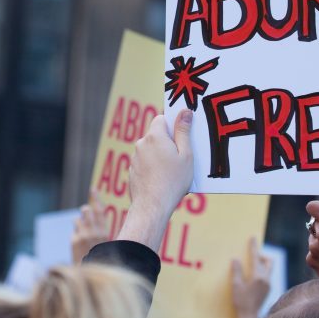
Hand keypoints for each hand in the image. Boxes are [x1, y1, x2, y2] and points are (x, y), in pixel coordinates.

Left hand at [71, 194, 109, 264]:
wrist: (91, 273)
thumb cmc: (98, 257)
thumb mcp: (103, 242)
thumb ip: (97, 228)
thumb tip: (87, 211)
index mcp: (104, 232)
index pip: (100, 210)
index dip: (96, 198)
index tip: (92, 189)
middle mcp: (94, 232)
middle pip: (87, 210)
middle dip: (85, 210)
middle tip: (85, 213)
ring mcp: (83, 235)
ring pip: (78, 219)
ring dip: (79, 224)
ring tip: (84, 236)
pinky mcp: (74, 240)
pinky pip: (74, 232)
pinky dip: (76, 236)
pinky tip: (79, 246)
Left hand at [117, 110, 193, 250]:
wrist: (152, 206)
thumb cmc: (172, 181)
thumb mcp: (185, 155)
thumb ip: (183, 132)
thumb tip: (184, 112)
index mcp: (154, 136)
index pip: (161, 119)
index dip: (173, 125)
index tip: (183, 135)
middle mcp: (141, 144)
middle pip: (156, 135)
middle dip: (169, 143)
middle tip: (182, 157)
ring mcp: (135, 158)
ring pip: (151, 150)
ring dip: (161, 156)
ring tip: (173, 172)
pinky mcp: (133, 171)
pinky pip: (146, 163)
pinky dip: (154, 168)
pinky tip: (163, 180)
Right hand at [230, 237, 273, 317]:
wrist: (249, 317)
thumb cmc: (241, 302)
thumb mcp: (236, 285)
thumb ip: (237, 271)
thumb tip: (236, 259)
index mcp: (258, 276)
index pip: (256, 258)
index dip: (253, 247)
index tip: (253, 237)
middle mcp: (266, 279)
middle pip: (269, 262)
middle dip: (262, 256)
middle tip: (254, 254)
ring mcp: (269, 285)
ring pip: (269, 269)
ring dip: (262, 263)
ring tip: (252, 264)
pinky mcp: (268, 290)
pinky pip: (267, 275)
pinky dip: (262, 271)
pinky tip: (253, 276)